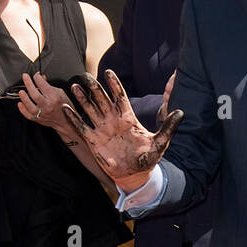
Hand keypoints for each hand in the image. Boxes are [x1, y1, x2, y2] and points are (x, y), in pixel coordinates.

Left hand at [17, 71, 75, 140]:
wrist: (67, 122)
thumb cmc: (65, 107)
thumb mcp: (61, 93)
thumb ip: (49, 85)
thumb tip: (41, 78)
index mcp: (54, 97)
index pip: (42, 84)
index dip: (37, 77)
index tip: (35, 75)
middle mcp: (48, 105)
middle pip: (34, 94)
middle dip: (28, 83)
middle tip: (25, 77)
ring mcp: (43, 113)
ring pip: (30, 105)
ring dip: (24, 97)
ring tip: (21, 91)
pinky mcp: (39, 119)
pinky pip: (28, 115)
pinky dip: (23, 109)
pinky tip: (20, 103)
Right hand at [60, 69, 182, 192]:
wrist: (136, 175)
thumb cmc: (148, 158)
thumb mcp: (161, 143)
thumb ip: (169, 127)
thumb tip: (181, 112)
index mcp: (128, 117)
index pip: (120, 96)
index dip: (114, 84)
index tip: (108, 72)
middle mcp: (113, 120)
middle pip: (101, 99)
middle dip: (94, 87)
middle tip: (85, 75)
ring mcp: (102, 129)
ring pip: (90, 109)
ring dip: (82, 98)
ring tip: (74, 86)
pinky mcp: (94, 141)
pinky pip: (82, 127)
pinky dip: (73, 118)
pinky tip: (65, 108)